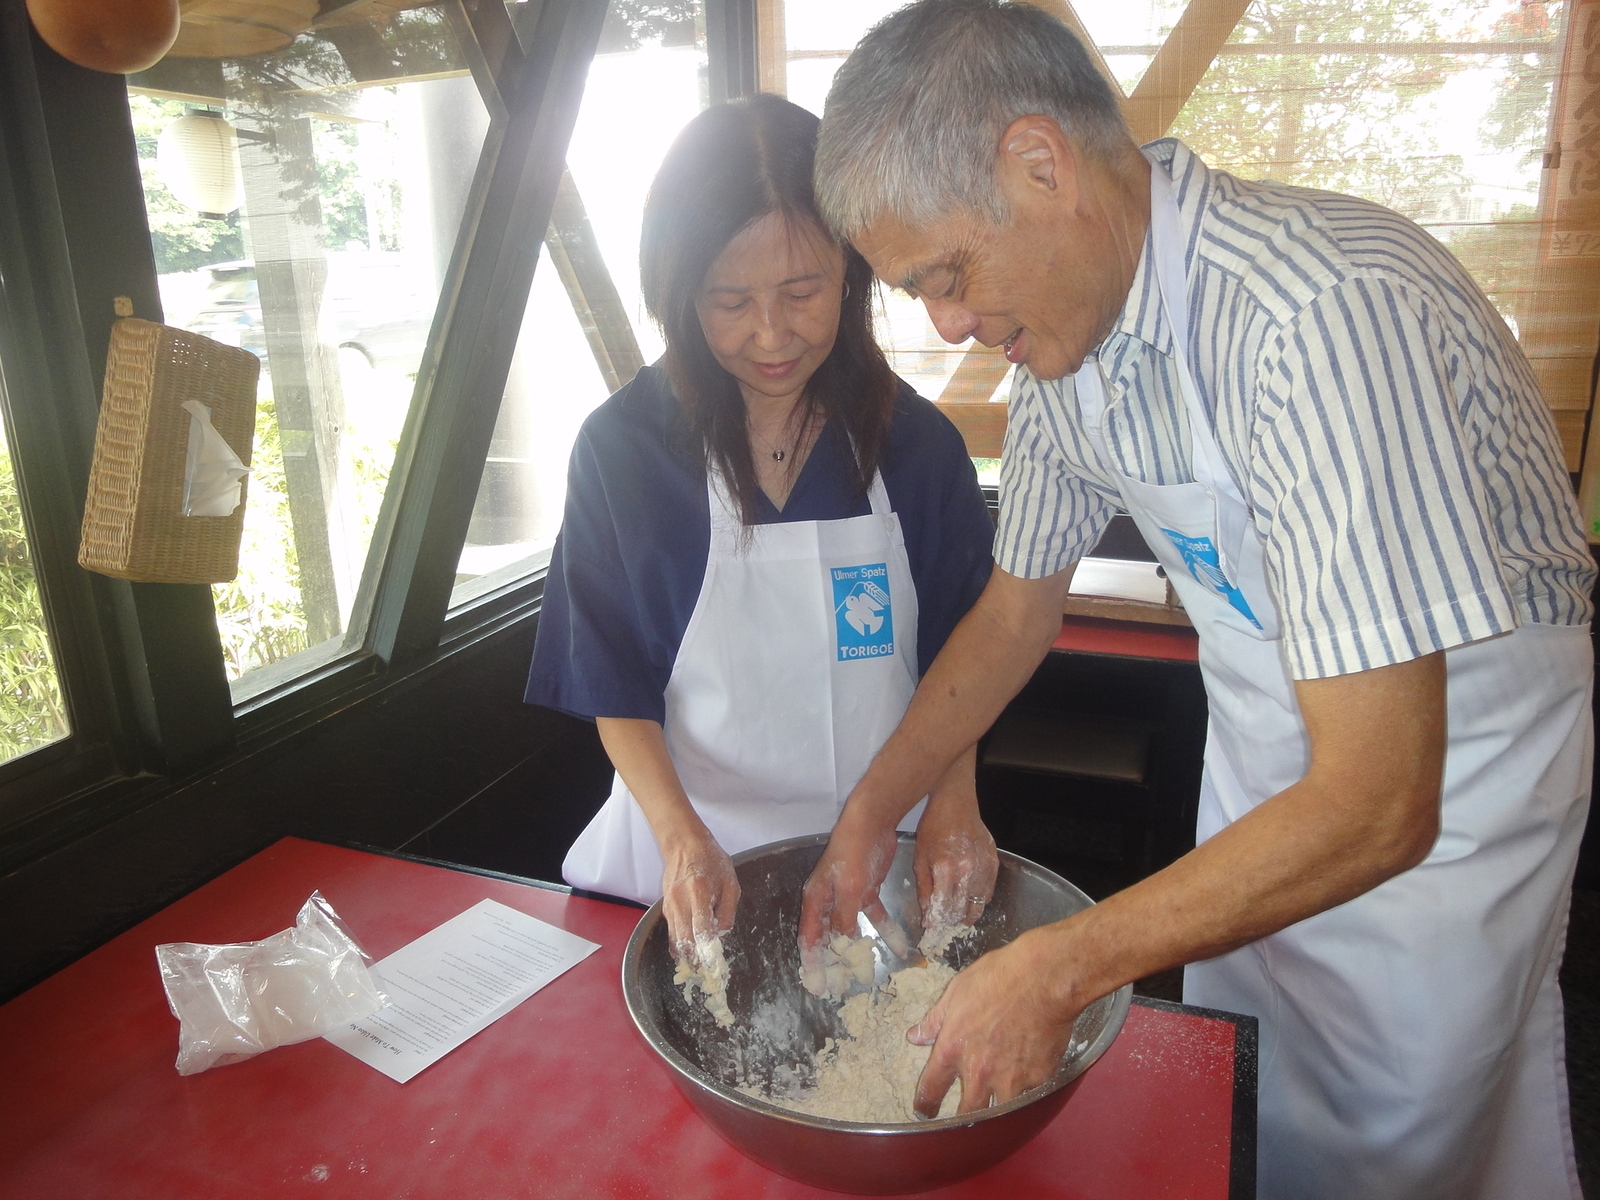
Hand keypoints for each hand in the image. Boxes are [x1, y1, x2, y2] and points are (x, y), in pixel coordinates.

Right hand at [660, 831, 739, 961]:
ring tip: (697, 967)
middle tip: (706, 972)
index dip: (708, 949)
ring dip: (686, 956)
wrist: (684, 845)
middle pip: (685, 939)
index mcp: (700, 891)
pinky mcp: (664, 907)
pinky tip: (688, 953)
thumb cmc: (712, 861)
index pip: (701, 929)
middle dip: (696, 959)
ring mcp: (669, 904)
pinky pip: (670, 932)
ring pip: (675, 939)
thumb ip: (727, 911)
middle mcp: (680, 900)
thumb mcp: (730, 883)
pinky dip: (678, 945)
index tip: (714, 963)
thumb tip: (721, 935)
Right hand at [798, 813, 899, 993]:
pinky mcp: (866, 890)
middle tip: (842, 990)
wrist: (872, 822)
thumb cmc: (854, 854)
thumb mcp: (849, 890)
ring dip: (860, 951)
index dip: (812, 965)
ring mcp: (848, 896)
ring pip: (852, 930)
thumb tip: (843, 946)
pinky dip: (885, 931)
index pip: (810, 939)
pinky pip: (874, 917)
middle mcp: (827, 901)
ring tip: (868, 977)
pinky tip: (900, 948)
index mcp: (815, 900)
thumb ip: (844, 919)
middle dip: (835, 963)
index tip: (817, 988)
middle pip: (829, 938)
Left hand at [908, 927, 1080, 1115]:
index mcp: (953, 1049)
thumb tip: (915, 1036)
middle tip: (962, 1116)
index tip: (924, 1109)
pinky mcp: (1038, 1078)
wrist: (1043, 979)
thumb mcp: (956, 992)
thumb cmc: (998, 978)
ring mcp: (1011, 1079)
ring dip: (996, 1104)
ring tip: (996, 1097)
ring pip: (1000, 1109)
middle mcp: (979, 1071)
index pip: (932, 1087)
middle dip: (962, 1117)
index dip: (926, 1103)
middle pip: (967, 1112)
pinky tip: (1027, 1071)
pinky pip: (1029, 1091)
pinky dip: (1025, 1085)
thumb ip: (935, 1020)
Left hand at [914, 767, 996, 938]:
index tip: (931, 939)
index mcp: (946, 870)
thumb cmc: (933, 827)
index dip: (937, 927)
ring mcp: (984, 866)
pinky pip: (989, 890)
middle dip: (951, 924)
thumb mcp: (919, 858)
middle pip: (962, 911)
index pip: (943, 909)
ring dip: (967, 914)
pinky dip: (979, 900)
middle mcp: (968, 871)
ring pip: (978, 904)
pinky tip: (970, 900)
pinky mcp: (994, 862)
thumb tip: (927, 915)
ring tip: (957, 919)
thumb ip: (925, 888)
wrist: (955, 801)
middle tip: (944, 930)